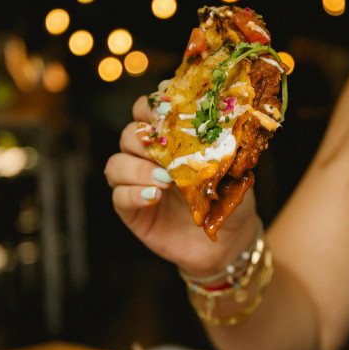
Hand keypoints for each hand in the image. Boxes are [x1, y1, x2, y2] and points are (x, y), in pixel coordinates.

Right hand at [104, 96, 258, 274]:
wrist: (229, 242)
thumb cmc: (231, 201)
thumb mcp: (232, 170)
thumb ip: (221, 147)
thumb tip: (217, 122)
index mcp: (171, 141)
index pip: (147, 111)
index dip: (151, 107)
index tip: (166, 113)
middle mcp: (149, 158)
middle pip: (129, 134)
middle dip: (144, 141)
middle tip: (166, 156)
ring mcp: (138, 184)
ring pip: (116, 163)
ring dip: (137, 168)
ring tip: (165, 182)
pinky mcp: (132, 211)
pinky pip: (118, 196)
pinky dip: (132, 194)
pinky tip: (154, 198)